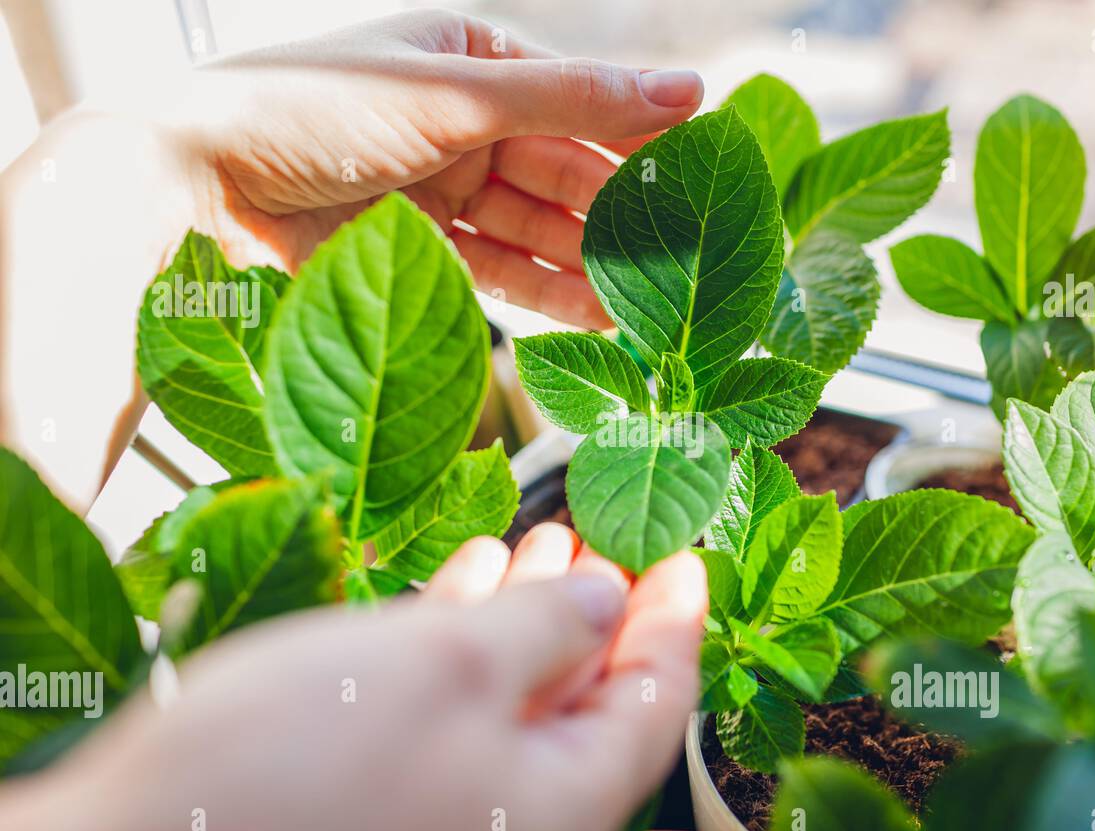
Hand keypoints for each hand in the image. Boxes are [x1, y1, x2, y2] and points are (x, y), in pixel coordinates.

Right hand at [1, 527, 705, 830]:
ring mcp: (442, 808)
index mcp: (558, 803)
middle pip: (588, 702)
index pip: (655, 704)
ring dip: (532, 615)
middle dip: (602, 611)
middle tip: (612, 540)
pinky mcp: (377, 793)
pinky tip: (460, 583)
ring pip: (516, 699)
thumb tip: (607, 599)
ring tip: (540, 542)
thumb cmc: (296, 769)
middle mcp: (510, 817)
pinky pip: (451, 709)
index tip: (687, 557)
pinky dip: (464, 640)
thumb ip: (546, 629)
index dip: (675, 623)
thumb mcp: (448, 668)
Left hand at [185, 9, 702, 328]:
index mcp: (472, 57)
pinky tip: (601, 314)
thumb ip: (574, 100)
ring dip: (595, 264)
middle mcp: (465, 122)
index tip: (705, 176)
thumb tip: (689, 89)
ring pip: (540, 229)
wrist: (194, 186)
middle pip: (566, 172)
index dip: (643, 137)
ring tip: (655, 301)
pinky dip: (548, 293)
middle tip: (688, 257)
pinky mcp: (423, 251)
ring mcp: (443, 189)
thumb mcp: (455, 93)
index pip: (581, 99)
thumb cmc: (311, 107)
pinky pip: (503, 271)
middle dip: (624, 215)